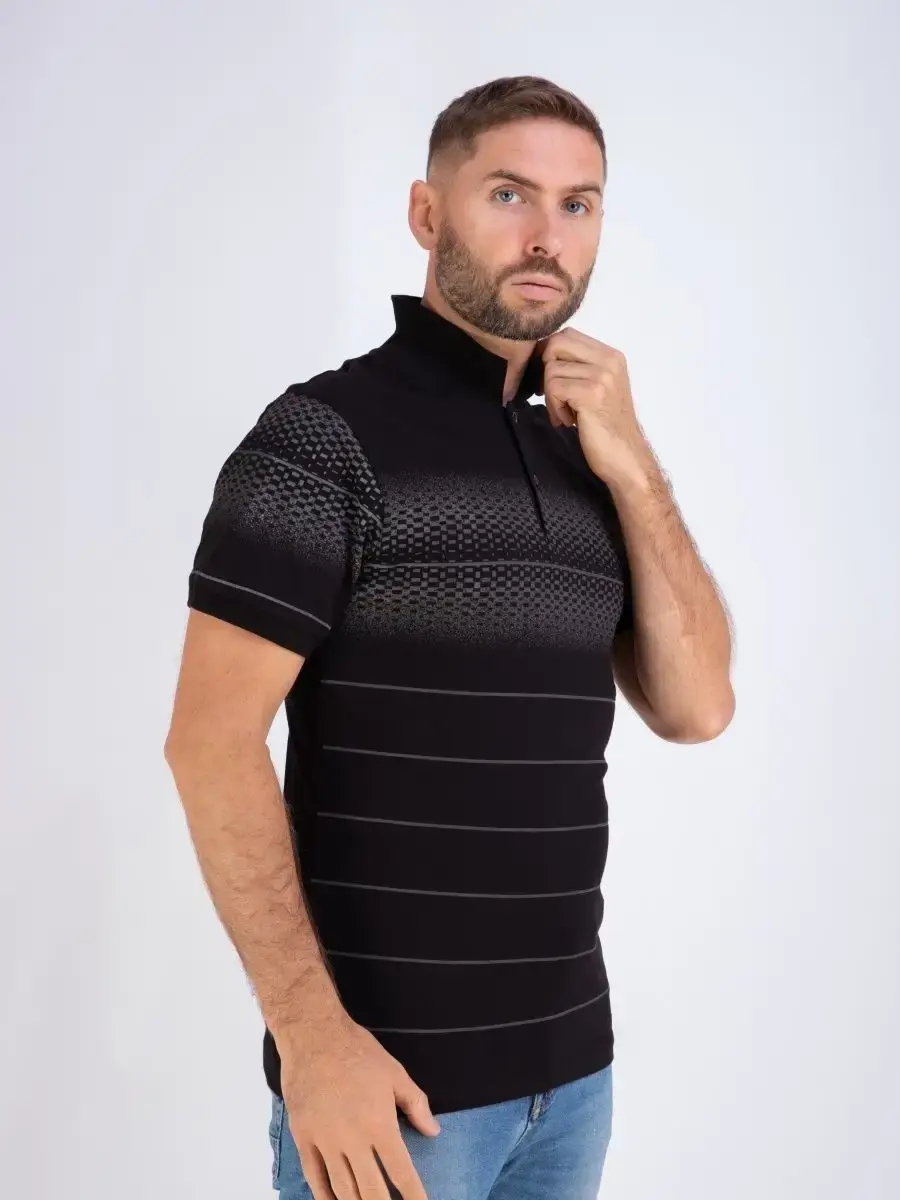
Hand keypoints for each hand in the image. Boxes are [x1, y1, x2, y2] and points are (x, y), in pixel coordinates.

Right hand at [277, 1012, 438, 1198]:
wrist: (314, 1036)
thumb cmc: (358, 1051)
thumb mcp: (395, 1073)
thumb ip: (416, 1105)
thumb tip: (434, 1131)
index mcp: (379, 1124)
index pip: (401, 1172)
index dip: (413, 1196)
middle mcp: (353, 1139)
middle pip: (371, 1191)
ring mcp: (325, 1141)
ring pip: (342, 1190)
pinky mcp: (304, 1137)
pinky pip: (314, 1177)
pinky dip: (324, 1196)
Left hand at [538, 327, 650, 487]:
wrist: (625, 458)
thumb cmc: (607, 428)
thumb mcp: (598, 388)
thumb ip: (580, 367)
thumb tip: (543, 353)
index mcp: (612, 356)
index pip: (567, 335)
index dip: (549, 355)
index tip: (550, 380)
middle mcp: (609, 360)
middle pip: (556, 343)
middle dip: (545, 370)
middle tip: (552, 395)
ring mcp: (602, 375)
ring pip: (551, 369)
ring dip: (550, 396)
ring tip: (565, 414)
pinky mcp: (591, 393)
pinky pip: (554, 387)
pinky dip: (554, 407)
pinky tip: (567, 421)